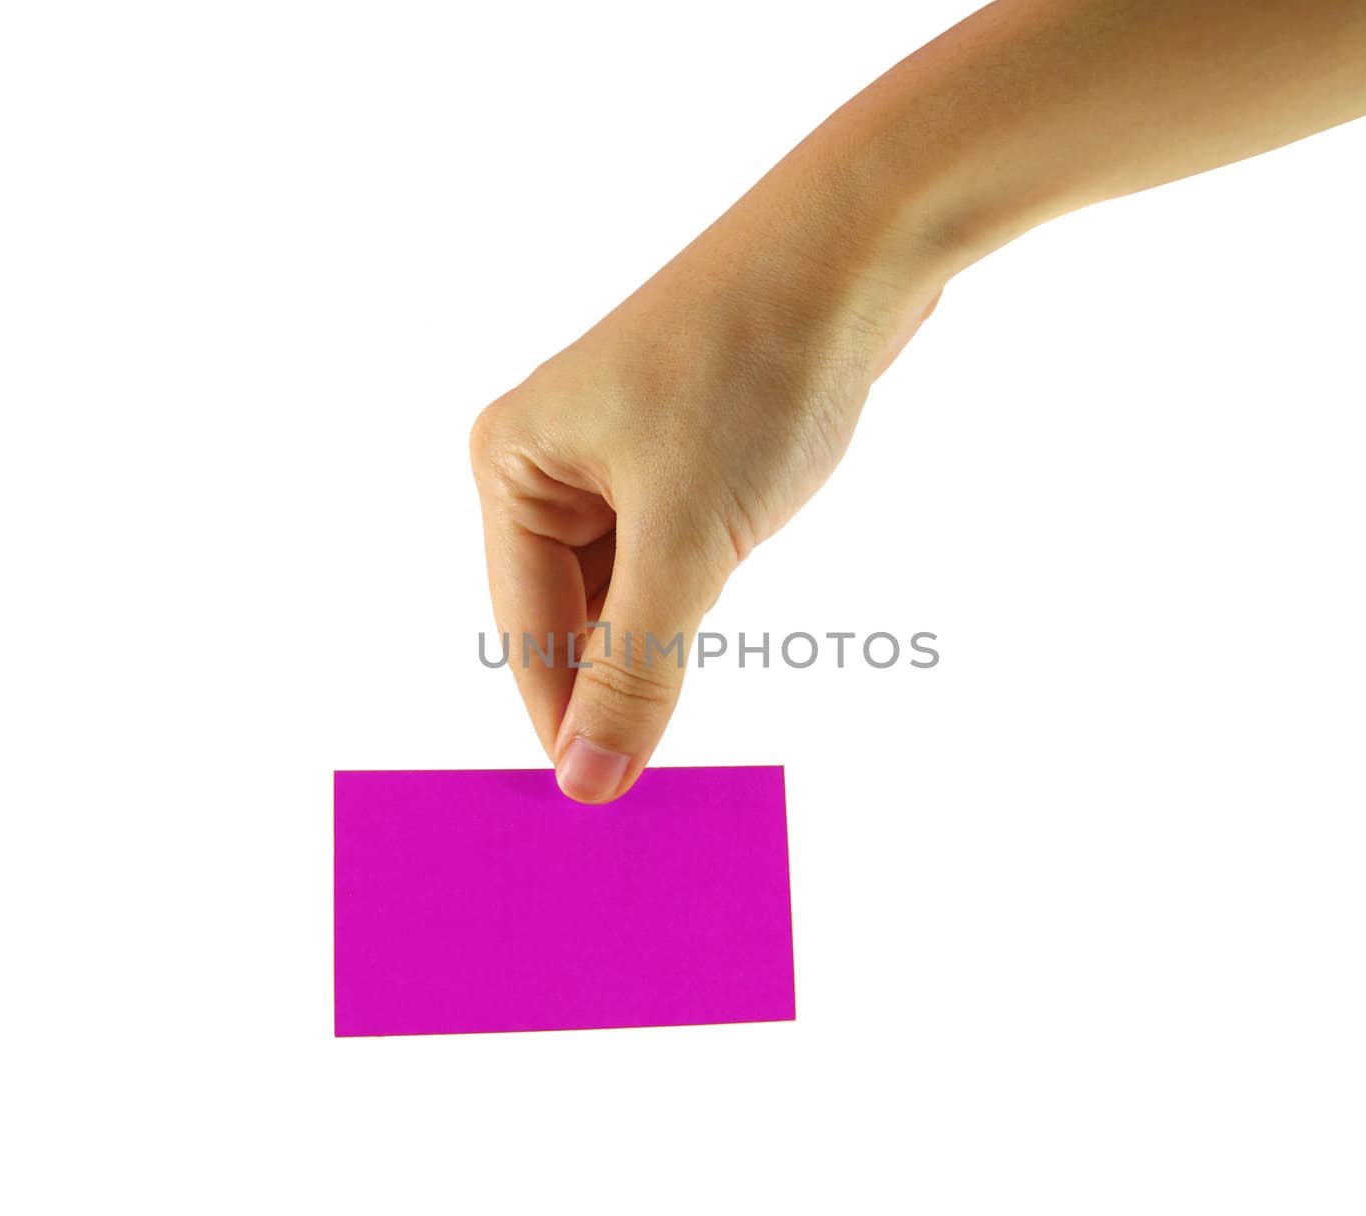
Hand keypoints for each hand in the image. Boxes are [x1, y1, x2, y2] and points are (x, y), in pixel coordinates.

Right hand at [470, 157, 940, 802]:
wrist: (853, 250)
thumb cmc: (751, 373)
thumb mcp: (688, 539)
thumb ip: (635, 667)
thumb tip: (586, 782)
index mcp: (512, 466)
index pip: (526, 636)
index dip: (567, 726)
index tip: (606, 814)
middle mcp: (548, 460)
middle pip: (567, 620)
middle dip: (612, 692)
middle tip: (651, 791)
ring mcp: (616, 457)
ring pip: (624, 595)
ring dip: (656, 652)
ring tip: (683, 732)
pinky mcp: (680, 455)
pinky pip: (668, 559)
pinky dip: (691, 607)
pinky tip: (714, 643)